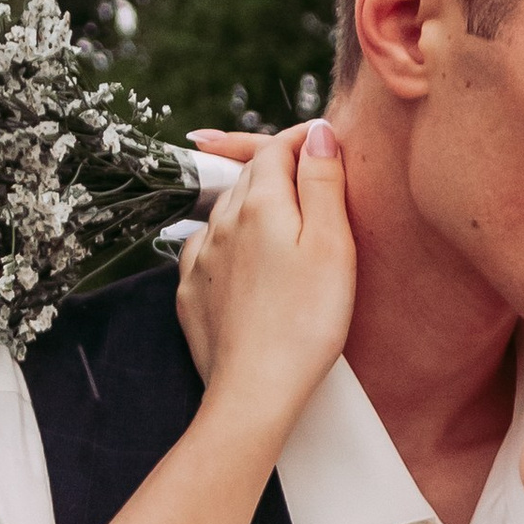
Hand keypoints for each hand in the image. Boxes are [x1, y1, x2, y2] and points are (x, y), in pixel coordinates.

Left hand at [175, 122, 354, 440]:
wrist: (255, 390)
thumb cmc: (307, 322)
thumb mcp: (333, 246)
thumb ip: (323, 182)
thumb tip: (319, 132)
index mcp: (261, 203)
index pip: (277, 148)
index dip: (302, 137)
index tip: (324, 137)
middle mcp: (222, 222)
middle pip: (249, 174)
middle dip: (277, 163)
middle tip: (306, 164)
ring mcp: (200, 257)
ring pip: (225, 209)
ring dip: (251, 201)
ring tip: (278, 211)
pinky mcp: (190, 291)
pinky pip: (207, 247)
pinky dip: (227, 239)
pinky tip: (241, 254)